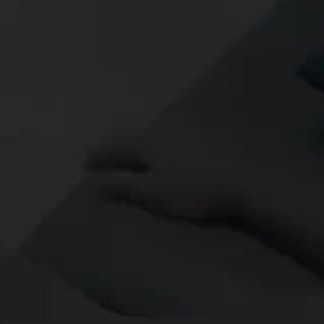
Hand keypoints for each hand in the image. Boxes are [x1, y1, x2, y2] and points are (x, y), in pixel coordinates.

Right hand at [82, 135, 252, 220]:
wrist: (240, 185)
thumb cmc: (191, 191)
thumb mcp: (151, 193)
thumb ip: (121, 186)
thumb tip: (93, 183)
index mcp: (147, 142)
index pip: (114, 147)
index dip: (98, 156)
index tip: (84, 163)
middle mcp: (163, 129)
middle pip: (132, 136)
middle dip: (114, 145)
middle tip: (100, 153)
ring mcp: (185, 131)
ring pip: (151, 134)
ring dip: (135, 142)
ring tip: (126, 151)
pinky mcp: (203, 139)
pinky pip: (169, 137)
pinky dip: (155, 144)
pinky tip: (161, 151)